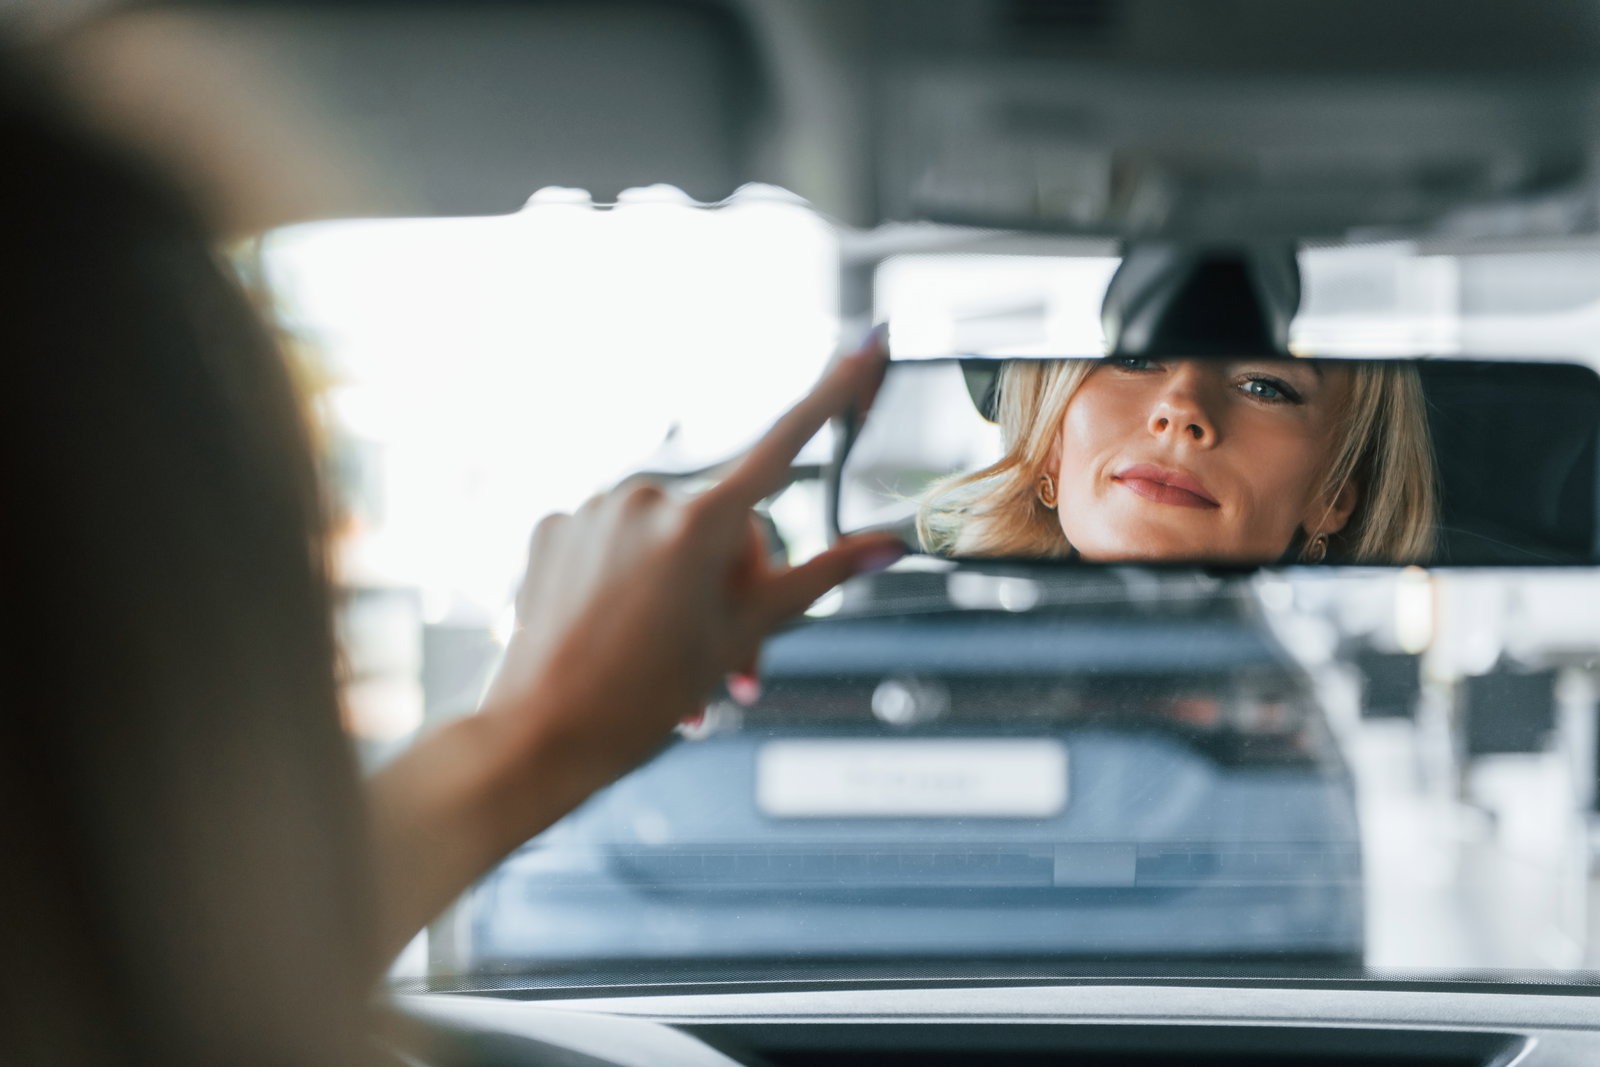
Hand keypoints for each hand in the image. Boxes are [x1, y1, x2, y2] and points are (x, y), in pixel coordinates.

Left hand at [367, 333, 901, 961]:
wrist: (538, 737)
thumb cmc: (642, 698)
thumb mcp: (742, 636)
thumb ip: (819, 578)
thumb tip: (885, 545)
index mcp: (700, 521)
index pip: (787, 442)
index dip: (835, 392)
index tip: (868, 342)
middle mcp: (645, 495)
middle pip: (729, 523)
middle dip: (741, 587)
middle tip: (739, 667)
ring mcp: (593, 508)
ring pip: (672, 537)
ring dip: (686, 592)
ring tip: (678, 668)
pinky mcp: (553, 526)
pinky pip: (617, 539)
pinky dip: (631, 579)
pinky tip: (622, 634)